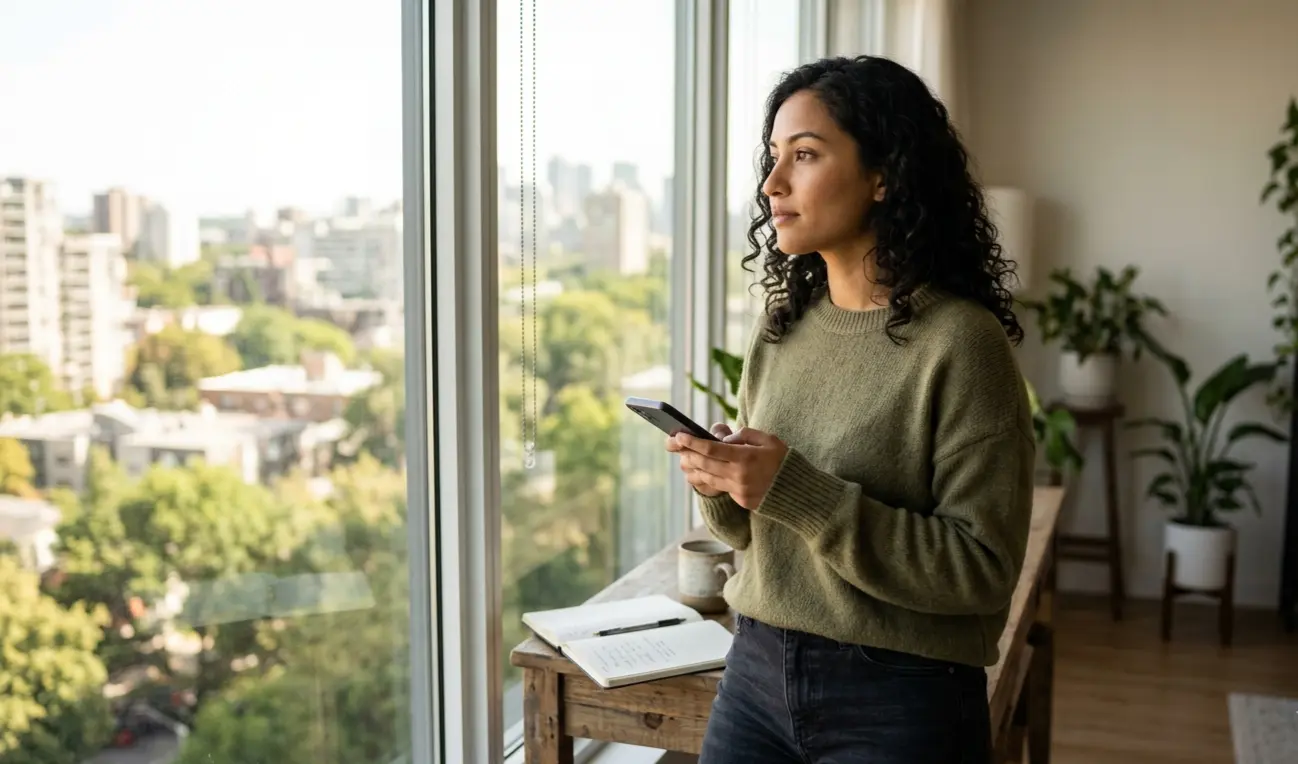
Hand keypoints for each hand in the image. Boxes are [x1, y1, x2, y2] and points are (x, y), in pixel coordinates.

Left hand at [671, 427, 787, 509]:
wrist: (798, 492)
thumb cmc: (783, 460)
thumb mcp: (768, 440)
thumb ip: (745, 435)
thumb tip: (724, 439)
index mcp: (746, 457)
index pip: (711, 449)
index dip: (692, 442)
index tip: (679, 436)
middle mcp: (739, 475)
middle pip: (705, 464)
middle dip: (688, 454)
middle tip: (677, 446)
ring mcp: (739, 490)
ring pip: (708, 478)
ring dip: (694, 468)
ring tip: (686, 459)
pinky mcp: (741, 500)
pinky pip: (720, 487)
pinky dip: (708, 478)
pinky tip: (701, 472)